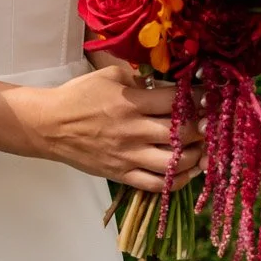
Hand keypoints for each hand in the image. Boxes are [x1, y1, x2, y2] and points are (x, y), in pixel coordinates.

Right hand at [5, 64, 204, 191]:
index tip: (211, 98)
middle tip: (210, 124)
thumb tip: (164, 85)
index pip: (176, 101)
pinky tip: (186, 172)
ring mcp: (128, 155)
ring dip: (196, 157)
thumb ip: (138, 78)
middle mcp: (133, 130)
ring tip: (202, 149)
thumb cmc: (78, 96)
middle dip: (203, 129)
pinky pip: (156, 184)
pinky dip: (177, 181)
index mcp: (131, 102)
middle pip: (182, 133)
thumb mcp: (108, 75)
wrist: (50, 126)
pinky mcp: (122, 174)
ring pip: (175, 162)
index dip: (200, 99)